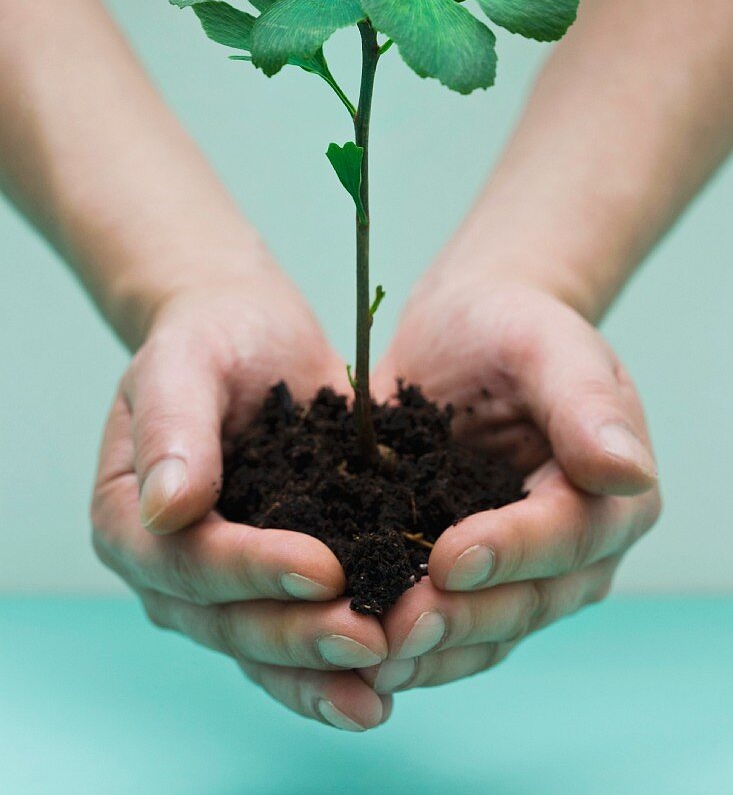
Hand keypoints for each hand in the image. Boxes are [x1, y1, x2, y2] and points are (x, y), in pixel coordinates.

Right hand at [92, 277, 389, 731]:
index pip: (187, 562)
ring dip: (320, 672)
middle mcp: (169, 567)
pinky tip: (390, 678)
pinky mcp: (275, 580)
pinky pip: (299, 630)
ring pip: (263, 646)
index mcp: (131, 519)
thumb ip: (173, 426)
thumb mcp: (184, 360)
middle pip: (226, 622)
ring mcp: (222, 583)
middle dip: (298, 636)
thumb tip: (167, 509)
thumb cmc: (209, 336)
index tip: (324, 569)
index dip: (251, 572)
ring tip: (383, 687)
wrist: (249, 334)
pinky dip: (336, 663)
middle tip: (372, 640)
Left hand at [365, 278, 659, 693]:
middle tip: (396, 629)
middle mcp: (579, 548)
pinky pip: (448, 627)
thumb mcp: (545, 343)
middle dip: (462, 618)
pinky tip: (358, 653)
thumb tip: (627, 472)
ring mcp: (523, 572)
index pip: (568, 535)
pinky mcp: (469, 578)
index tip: (450, 559)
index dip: (512, 553)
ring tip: (369, 657)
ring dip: (431, 649)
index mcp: (611, 493)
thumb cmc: (508, 324)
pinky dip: (409, 644)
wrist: (463, 330)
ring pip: (488, 631)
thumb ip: (585, 403)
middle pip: (529, 601)